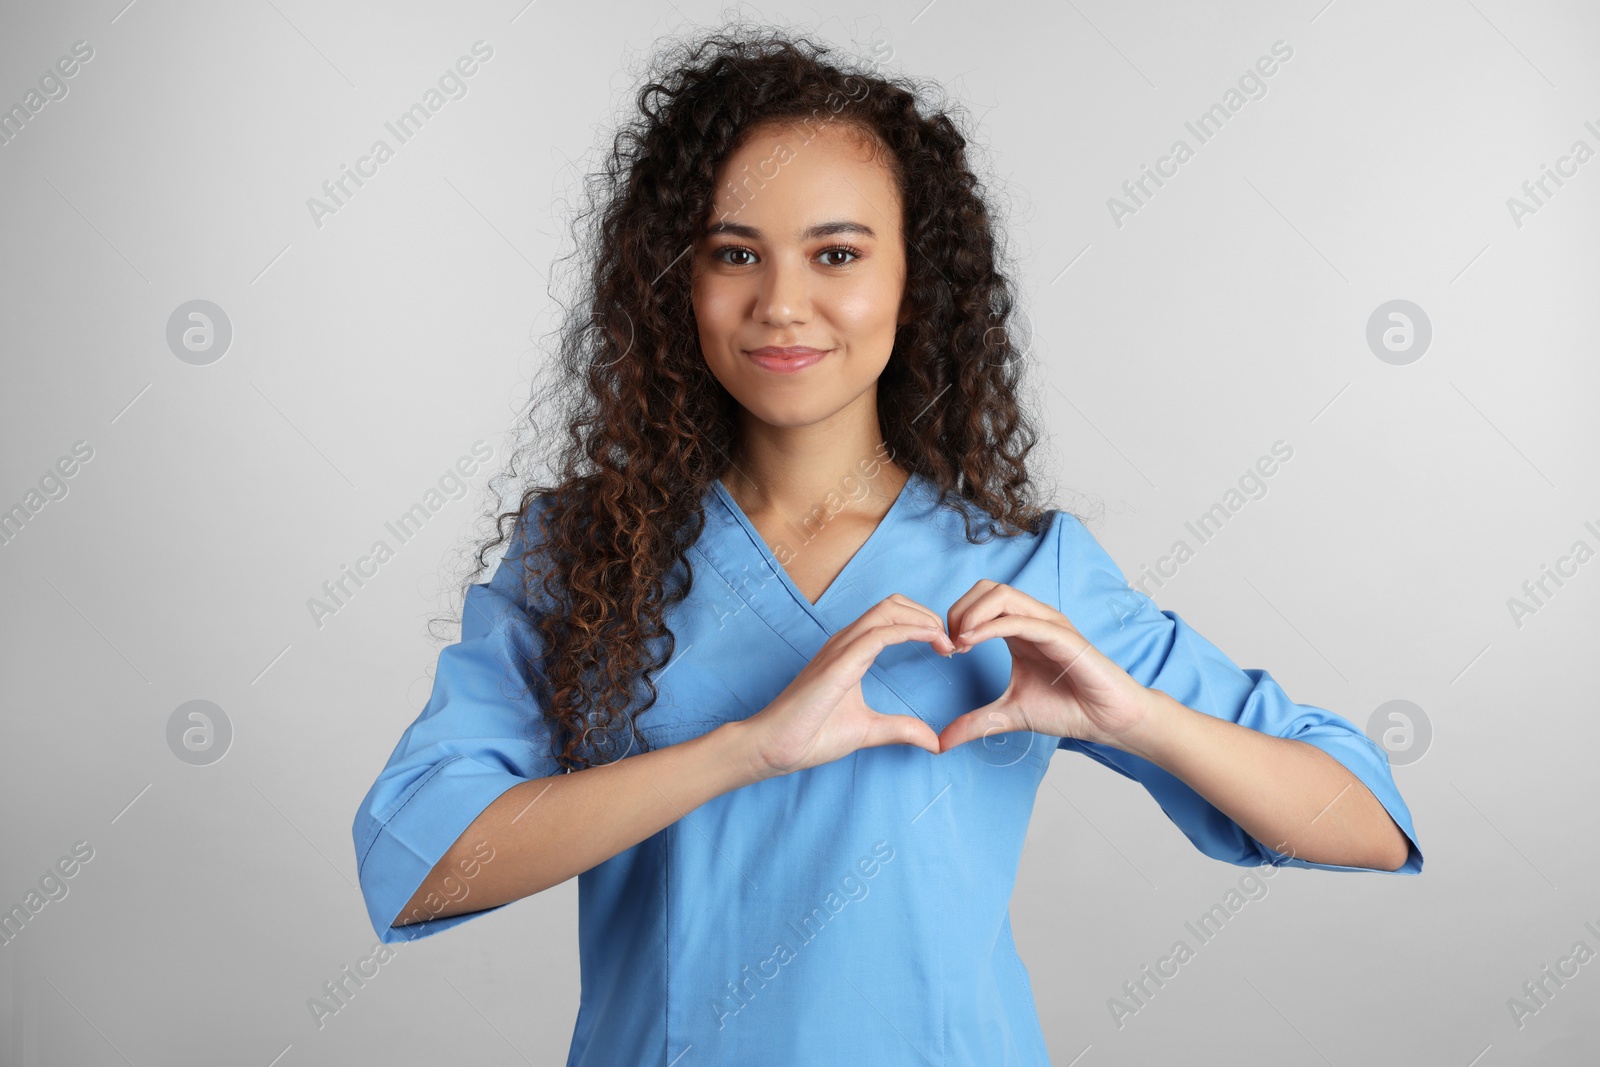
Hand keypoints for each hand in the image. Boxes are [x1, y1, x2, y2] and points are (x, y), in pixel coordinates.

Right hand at [742, 594, 950, 778]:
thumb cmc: (811, 735)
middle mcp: (845, 642)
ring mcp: (840, 649)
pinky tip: (931, 642)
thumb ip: (900, 730)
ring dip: (923, 619)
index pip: (890, 617)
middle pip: (893, 604)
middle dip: (927, 615)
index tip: (946, 648)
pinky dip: (911, 631)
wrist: (775, 747)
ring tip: (945, 641)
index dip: (922, 624)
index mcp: (850, 651)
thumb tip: (934, 741)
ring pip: (887, 611)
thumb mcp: (868, 730)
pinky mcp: (839, 663)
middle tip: (950, 642)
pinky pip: (880, 634)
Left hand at [938, 580, 1152, 752]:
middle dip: (959, 610)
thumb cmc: (1067, 708)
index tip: (946, 650)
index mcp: (1019, 629)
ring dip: (972, 614)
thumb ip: (975, 723)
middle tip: (949, 644)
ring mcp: (1048, 624)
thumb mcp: (1009, 715)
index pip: (979, 600)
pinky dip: (991, 627)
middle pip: (986, 588)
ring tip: (959, 642)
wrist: (1107, 719)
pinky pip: (1022, 620)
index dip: (955, 618)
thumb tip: (941, 742)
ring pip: (1002, 595)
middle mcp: (1033, 619)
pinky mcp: (1062, 637)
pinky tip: (972, 644)